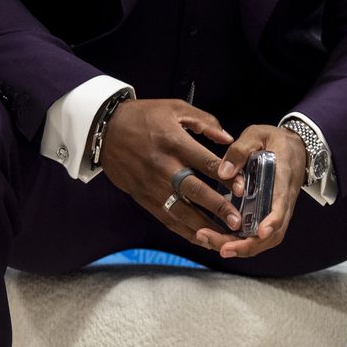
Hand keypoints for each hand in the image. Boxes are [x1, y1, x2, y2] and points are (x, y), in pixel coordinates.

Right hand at [99, 98, 244, 251]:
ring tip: (224, 238)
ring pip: (180, 211)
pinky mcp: (143, 197)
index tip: (242, 189)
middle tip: (237, 221)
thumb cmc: (143, 116)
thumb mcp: (175, 108)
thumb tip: (229, 138)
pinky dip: (184, 231)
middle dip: (217, 208)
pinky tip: (202, 239)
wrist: (104, 130)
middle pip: (195, 191)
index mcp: (174, 142)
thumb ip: (205, 122)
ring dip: (203, 226)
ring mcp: (152, 185)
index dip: (226, 177)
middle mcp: (164, 167)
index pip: (205, 163)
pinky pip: (166, 218)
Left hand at [209, 123, 307, 258]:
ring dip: (244, 248)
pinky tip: (222, 241)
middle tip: (222, 248)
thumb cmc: (276, 140)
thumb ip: (240, 150)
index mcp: (283, 177)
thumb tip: (224, 172)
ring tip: (216, 246)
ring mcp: (280, 210)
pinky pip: (262, 236)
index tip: (260, 232)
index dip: (273, 221)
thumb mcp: (257, 134)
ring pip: (268, 239)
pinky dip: (244, 243)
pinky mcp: (273, 214)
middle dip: (248, 245)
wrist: (296, 147)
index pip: (281, 204)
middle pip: (274, 233)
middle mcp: (285, 199)